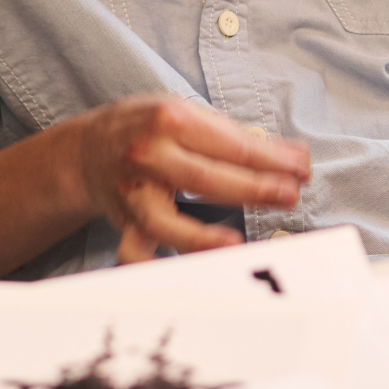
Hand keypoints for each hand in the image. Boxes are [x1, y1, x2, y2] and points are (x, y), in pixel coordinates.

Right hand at [65, 95, 311, 262]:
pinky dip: (153, 266)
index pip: (232, 143)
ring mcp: (134, 192)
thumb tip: (290, 154)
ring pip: (167, 221)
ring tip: (237, 244)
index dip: (272, 158)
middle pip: (207, 178)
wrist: (85, 150)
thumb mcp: (187, 113)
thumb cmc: (147, 128)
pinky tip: (185, 275)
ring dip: (203, 237)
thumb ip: (234, 134)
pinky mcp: (125, 222)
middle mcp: (149, 155)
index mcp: (171, 120)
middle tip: (290, 195)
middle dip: (255, 189)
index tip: (302, 167)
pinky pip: (133, 251)